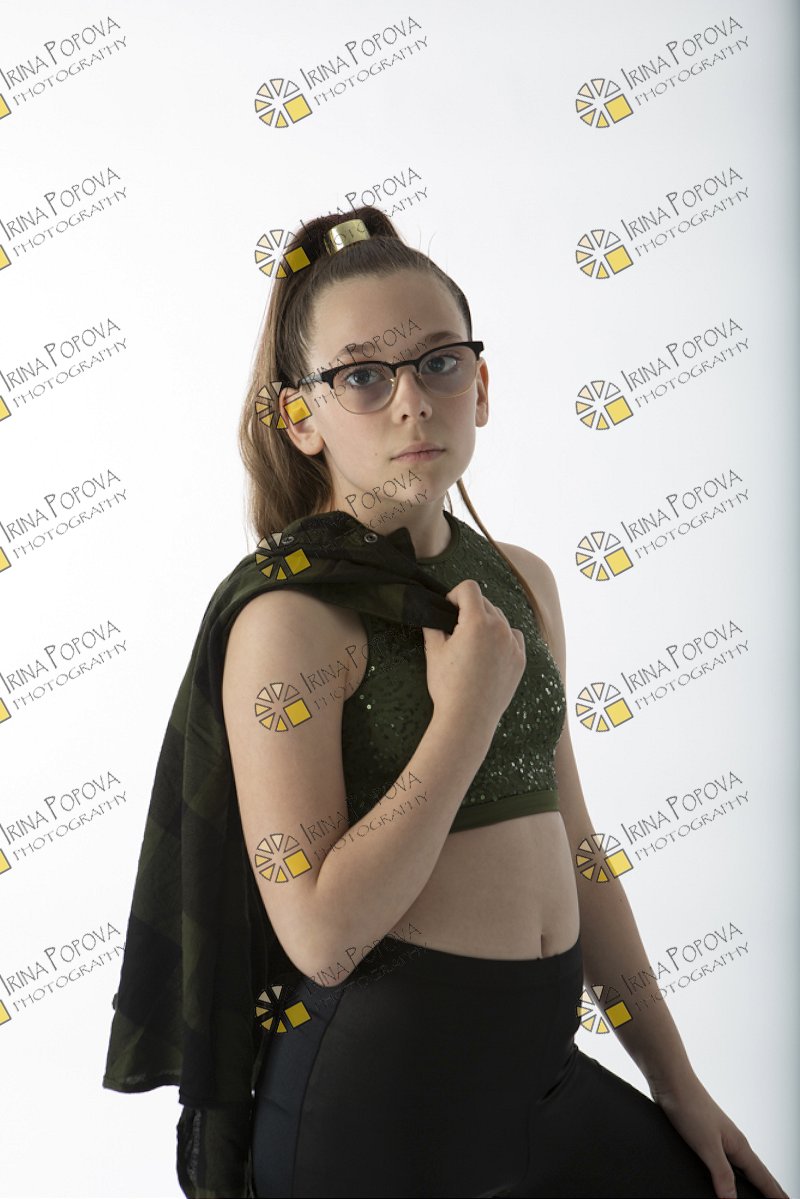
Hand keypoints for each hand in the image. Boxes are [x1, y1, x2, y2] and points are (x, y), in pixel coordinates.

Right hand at [422, 579, 525, 732]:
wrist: (468, 718)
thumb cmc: (448, 686)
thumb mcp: (434, 652)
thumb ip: (432, 626)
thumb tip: (430, 614)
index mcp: (477, 622)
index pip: (470, 588)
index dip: (455, 594)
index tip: (448, 609)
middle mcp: (499, 628)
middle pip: (485, 602)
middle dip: (469, 609)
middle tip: (456, 629)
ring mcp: (513, 644)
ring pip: (500, 618)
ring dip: (486, 622)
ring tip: (472, 643)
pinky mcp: (520, 660)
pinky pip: (513, 637)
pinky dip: (502, 637)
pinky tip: (489, 652)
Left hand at [650, 1073, 787, 1197]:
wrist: (672, 1082)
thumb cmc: (690, 1107)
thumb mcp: (707, 1145)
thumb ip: (721, 1173)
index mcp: (738, 1145)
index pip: (762, 1176)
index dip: (775, 1193)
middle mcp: (733, 1142)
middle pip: (757, 1171)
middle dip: (770, 1187)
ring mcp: (720, 1137)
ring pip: (742, 1164)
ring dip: (753, 1179)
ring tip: (760, 1189)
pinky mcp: (705, 1135)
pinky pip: (726, 1159)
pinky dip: (733, 1171)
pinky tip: (726, 1172)